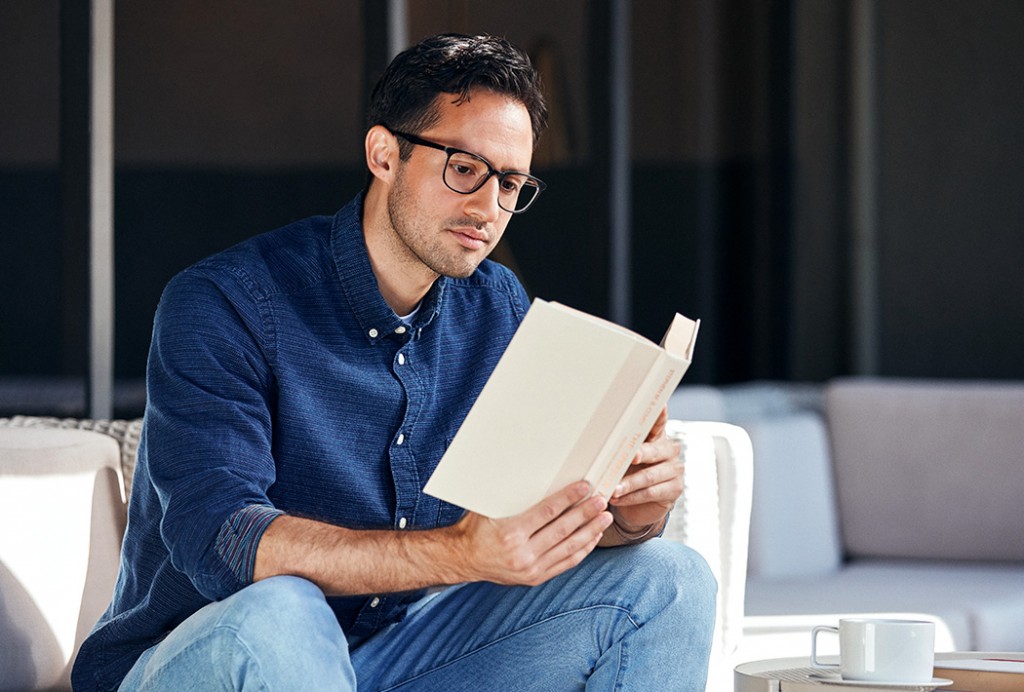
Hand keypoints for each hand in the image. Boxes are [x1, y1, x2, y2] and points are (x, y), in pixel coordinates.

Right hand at [453, 480, 612, 585]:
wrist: (463, 559)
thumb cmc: (475, 527)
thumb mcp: (488, 508)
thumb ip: (511, 496)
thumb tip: (534, 472)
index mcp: (511, 533)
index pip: (548, 512)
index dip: (569, 498)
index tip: (585, 487)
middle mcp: (522, 554)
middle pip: (563, 530)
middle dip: (586, 514)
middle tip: (602, 501)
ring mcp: (531, 569)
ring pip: (569, 548)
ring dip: (590, 532)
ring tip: (605, 518)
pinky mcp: (535, 577)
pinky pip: (565, 563)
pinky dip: (581, 550)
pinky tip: (592, 538)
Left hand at [607, 407, 681, 537]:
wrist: (639, 505)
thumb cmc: (629, 474)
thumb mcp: (623, 458)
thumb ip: (618, 446)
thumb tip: (595, 436)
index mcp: (657, 436)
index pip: (659, 422)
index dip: (660, 414)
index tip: (660, 405)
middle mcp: (669, 450)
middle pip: (655, 450)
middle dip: (641, 454)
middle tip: (631, 457)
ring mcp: (674, 470)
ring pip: (649, 476)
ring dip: (629, 483)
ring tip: (613, 489)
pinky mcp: (673, 489)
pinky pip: (650, 493)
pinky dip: (631, 497)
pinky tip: (618, 498)